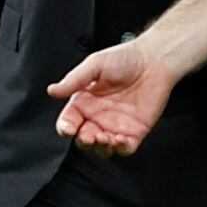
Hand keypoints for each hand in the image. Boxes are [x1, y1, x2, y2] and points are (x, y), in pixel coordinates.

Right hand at [47, 39, 177, 157]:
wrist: (155, 59)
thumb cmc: (125, 58)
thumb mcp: (95, 64)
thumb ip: (74, 80)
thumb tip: (52, 90)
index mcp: (84, 102)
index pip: (69, 121)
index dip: (65, 127)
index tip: (68, 128)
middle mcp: (97, 116)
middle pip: (83, 139)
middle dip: (83, 141)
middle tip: (88, 135)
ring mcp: (115, 126)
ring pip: (101, 148)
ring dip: (99, 148)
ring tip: (103, 137)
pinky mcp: (134, 132)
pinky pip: (124, 149)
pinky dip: (119, 149)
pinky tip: (119, 139)